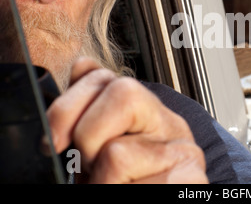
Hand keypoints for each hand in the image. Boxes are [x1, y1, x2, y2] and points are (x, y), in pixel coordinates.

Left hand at [45, 57, 207, 183]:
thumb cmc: (128, 184)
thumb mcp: (103, 147)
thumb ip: (94, 111)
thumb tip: (82, 67)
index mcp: (146, 112)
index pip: (105, 78)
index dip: (68, 106)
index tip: (53, 142)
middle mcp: (169, 125)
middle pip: (123, 93)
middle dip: (88, 135)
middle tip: (90, 166)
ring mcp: (183, 150)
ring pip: (117, 153)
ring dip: (101, 182)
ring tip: (115, 186)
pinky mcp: (190, 178)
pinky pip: (136, 187)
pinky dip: (124, 194)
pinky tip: (134, 192)